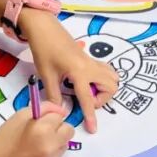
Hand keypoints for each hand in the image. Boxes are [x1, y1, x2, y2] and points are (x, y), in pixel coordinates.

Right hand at [0, 102, 73, 156]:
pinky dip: (51, 156)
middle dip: (58, 129)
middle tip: (42, 133)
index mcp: (43, 129)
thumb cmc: (5, 137)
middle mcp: (51, 146)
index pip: (60, 117)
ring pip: (65, 145)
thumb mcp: (21, 115)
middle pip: (69, 131)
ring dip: (55, 143)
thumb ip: (44, 108)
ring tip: (36, 146)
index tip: (39, 122)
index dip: (49, 118)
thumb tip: (62, 111)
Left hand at [18, 10, 118, 133]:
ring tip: (88, 91)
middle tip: (85, 100)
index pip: (87, 99)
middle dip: (101, 99)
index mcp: (79, 72)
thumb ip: (54, 95)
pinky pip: (106, 70)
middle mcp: (90, 67)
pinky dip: (103, 79)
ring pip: (112, 77)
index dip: (90, 116)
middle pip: (110, 87)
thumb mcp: (46, 75)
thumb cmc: (44, 50)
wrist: (44, 28)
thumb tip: (60, 111)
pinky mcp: (90, 57)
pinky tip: (88, 82)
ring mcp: (92, 61)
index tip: (93, 129)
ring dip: (105, 88)